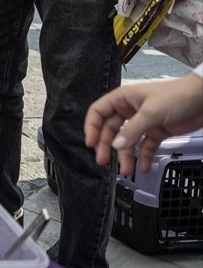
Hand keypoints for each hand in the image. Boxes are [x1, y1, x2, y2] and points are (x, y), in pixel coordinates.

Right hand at [84, 73, 202, 175]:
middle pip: (111, 130)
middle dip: (107, 146)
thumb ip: (132, 130)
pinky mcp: (157, 132)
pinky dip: (144, 157)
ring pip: (128, 141)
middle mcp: (130, 110)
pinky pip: (145, 147)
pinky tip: (143, 167)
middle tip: (104, 162)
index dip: (92, 127)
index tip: (91, 144)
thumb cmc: (177, 96)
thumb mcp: (151, 112)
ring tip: (127, 170)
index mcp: (123, 99)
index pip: (98, 112)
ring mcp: (143, 122)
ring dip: (126, 156)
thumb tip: (116, 146)